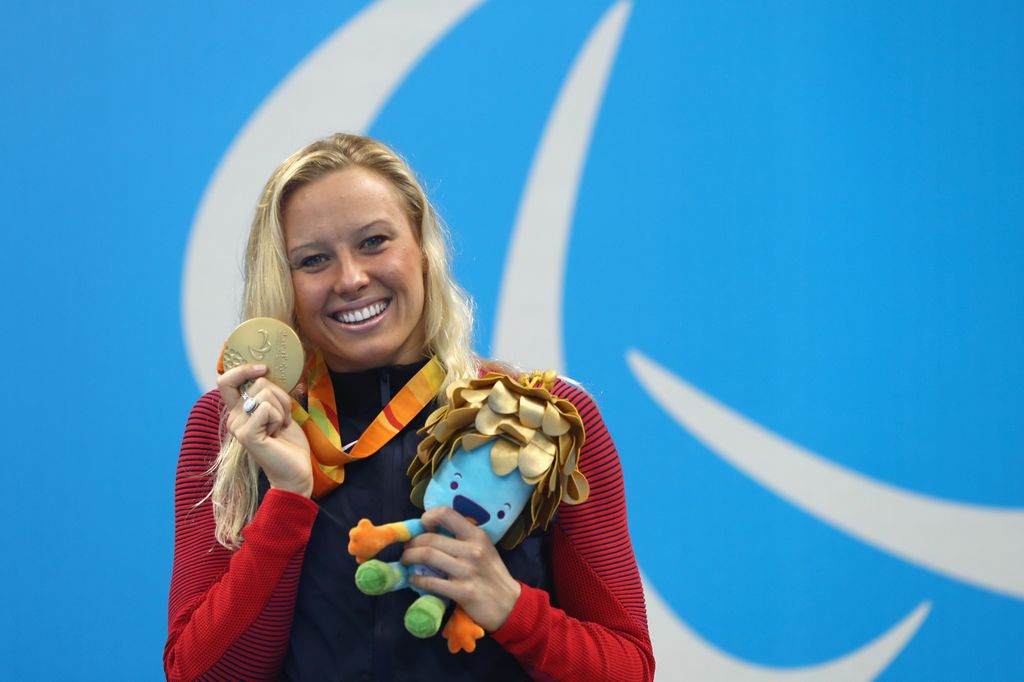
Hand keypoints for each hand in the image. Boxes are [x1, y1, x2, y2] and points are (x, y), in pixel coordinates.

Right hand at [218, 364, 312, 496]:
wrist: (296, 470)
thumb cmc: (289, 442)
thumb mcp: (280, 409)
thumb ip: (269, 393)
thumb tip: (268, 369)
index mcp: (239, 410)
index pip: (226, 381)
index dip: (243, 369)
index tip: (263, 369)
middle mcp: (233, 417)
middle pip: (258, 383)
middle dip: (281, 396)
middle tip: (284, 417)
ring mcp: (237, 426)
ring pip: (265, 393)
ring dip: (283, 408)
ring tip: (280, 427)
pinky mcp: (246, 434)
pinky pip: (267, 408)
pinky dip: (280, 418)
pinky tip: (277, 434)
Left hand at [401, 506, 521, 631]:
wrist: (509, 604)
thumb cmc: (492, 575)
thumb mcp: (484, 549)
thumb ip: (462, 539)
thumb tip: (431, 532)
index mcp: (477, 535)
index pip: (446, 513)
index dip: (428, 517)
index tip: (422, 526)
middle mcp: (472, 550)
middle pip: (430, 538)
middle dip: (411, 543)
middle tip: (406, 549)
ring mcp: (467, 571)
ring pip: (427, 556)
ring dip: (409, 558)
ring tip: (406, 562)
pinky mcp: (462, 591)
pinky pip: (431, 582)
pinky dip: (416, 580)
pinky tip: (414, 580)